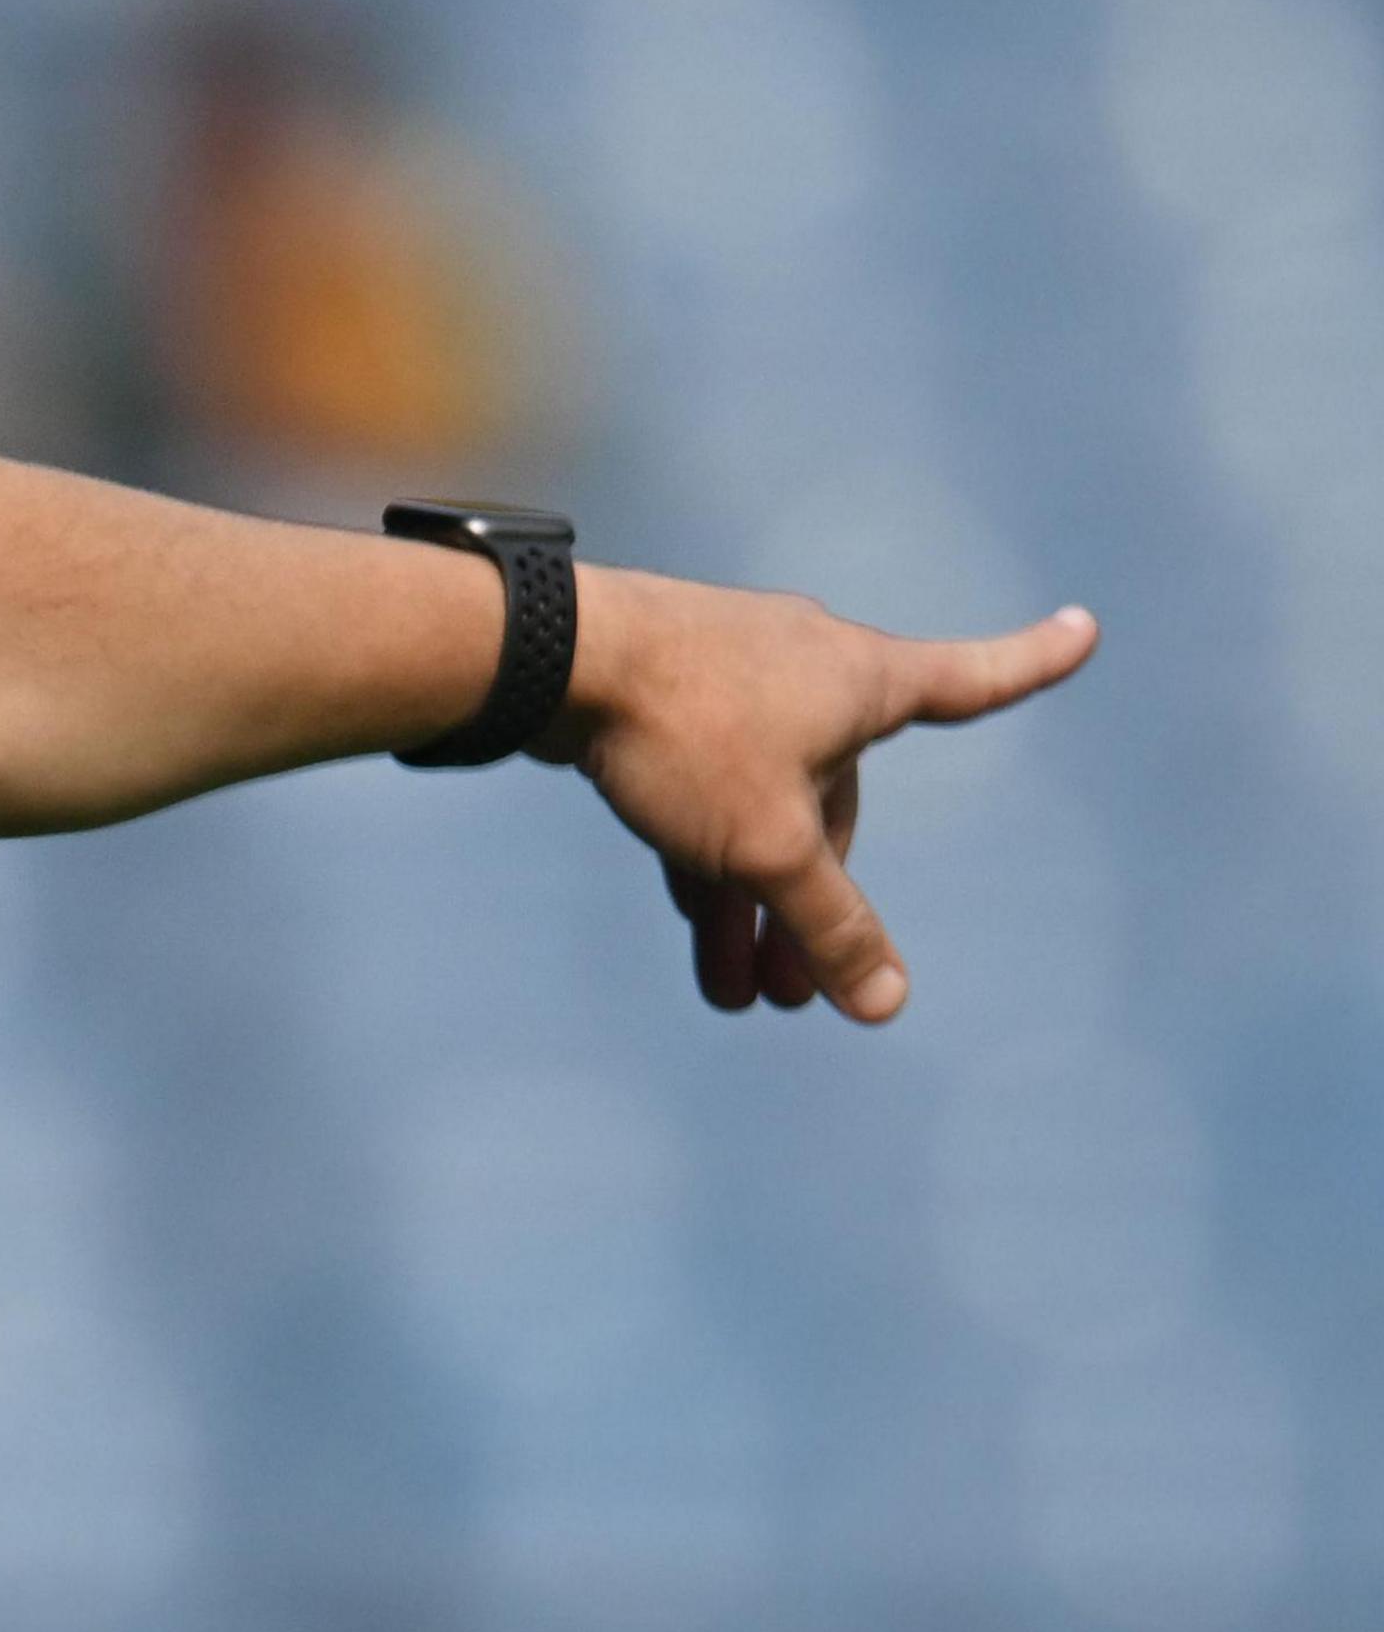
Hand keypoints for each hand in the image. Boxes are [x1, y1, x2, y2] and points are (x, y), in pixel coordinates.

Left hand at [536, 568, 1098, 1022]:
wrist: (548, 659)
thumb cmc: (681, 732)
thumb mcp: (768, 847)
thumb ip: (829, 927)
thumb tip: (887, 1004)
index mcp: (861, 679)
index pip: (973, 679)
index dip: (1031, 664)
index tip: (1084, 627)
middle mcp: (807, 668)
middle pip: (837, 805)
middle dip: (815, 904)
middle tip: (788, 998)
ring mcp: (732, 679)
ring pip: (765, 810)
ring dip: (755, 902)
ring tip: (735, 996)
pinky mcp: (666, 700)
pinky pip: (710, 794)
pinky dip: (710, 858)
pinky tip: (696, 929)